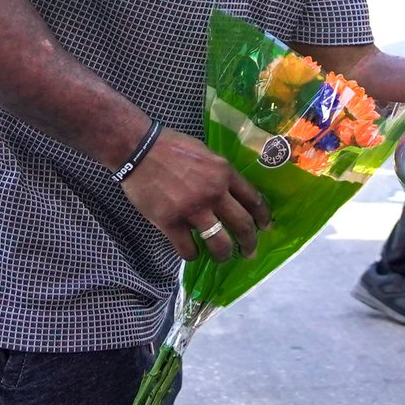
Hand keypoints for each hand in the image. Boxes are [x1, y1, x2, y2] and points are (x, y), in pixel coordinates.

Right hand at [121, 128, 269, 261]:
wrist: (139, 148)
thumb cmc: (172, 146)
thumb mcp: (206, 153)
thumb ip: (220, 174)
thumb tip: (230, 192)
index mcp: (225, 173)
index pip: (253, 199)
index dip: (262, 217)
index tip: (265, 227)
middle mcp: (215, 193)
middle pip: (242, 225)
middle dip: (249, 243)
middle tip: (250, 252)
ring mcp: (193, 209)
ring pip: (220, 243)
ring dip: (224, 255)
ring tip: (223, 258)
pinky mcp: (171, 222)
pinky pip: (188, 249)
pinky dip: (192, 254)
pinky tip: (192, 252)